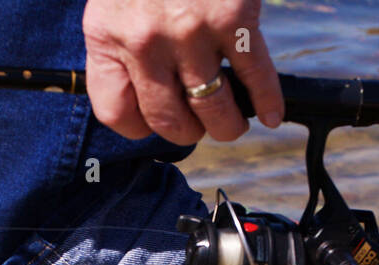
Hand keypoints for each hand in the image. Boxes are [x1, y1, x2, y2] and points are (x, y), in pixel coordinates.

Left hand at [83, 0, 283, 145]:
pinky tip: (271, 114)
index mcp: (107, 34)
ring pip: (214, 109)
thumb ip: (126, 39)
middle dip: (190, 132)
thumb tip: (154, 91)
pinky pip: (254, 76)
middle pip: (168, 121)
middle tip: (203, 125)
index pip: (117, 113)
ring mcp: (190, 32)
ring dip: (228, 125)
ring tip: (234, 120)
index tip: (157, 124)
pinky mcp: (232, 18)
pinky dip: (268, 102)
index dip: (141, 128)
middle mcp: (144, 40)